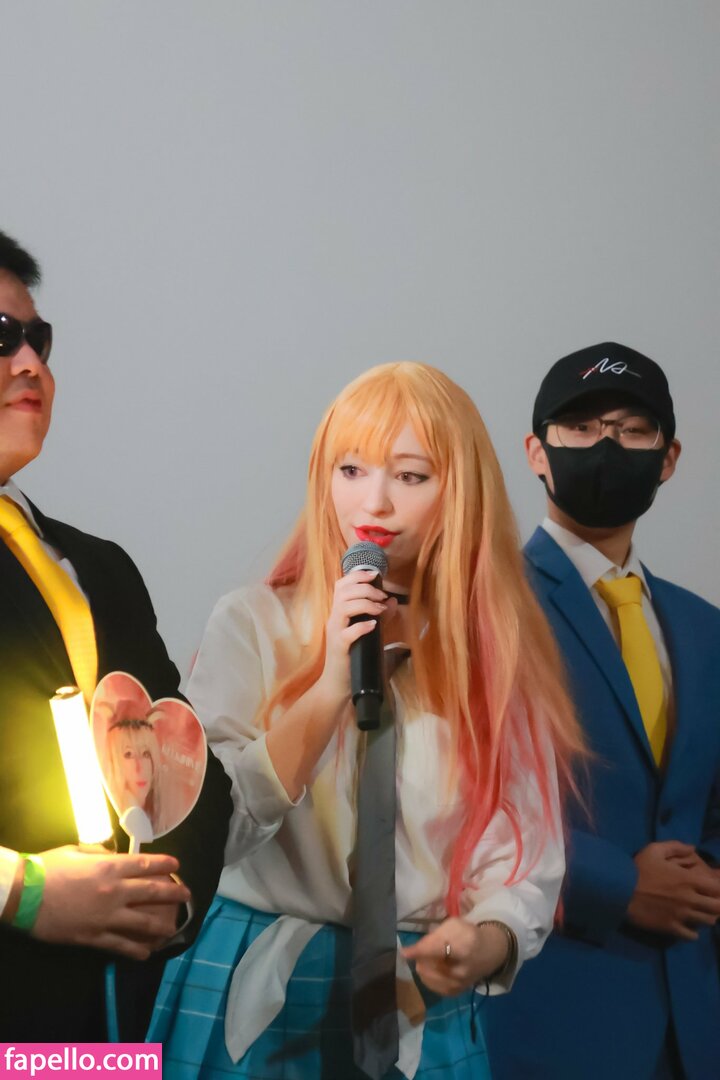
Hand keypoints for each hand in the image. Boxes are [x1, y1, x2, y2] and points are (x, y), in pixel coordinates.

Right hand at [31, 845, 189, 959]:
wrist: (25, 895)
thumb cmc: (48, 868)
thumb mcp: (75, 851)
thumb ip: (98, 852)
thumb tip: (112, 855)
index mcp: (110, 867)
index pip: (145, 864)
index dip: (164, 864)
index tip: (177, 865)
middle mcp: (114, 891)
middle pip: (152, 892)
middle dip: (173, 893)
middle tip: (187, 895)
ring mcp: (106, 916)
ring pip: (142, 923)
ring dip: (162, 926)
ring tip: (173, 928)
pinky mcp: (94, 937)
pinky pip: (120, 945)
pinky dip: (136, 950)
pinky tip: (147, 953)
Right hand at [317, 569, 394, 700]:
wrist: (339, 685)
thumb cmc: (354, 658)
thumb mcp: (372, 634)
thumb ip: (382, 618)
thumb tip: (393, 601)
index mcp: (340, 613)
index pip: (342, 585)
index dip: (357, 575)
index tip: (375, 574)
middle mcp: (335, 619)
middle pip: (343, 591)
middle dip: (365, 588)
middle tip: (382, 595)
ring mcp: (335, 633)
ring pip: (343, 607)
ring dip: (365, 603)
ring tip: (379, 609)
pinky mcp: (338, 648)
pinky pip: (348, 632)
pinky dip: (362, 626)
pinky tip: (373, 626)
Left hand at [401, 917, 509, 996]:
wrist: (489, 953)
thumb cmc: (468, 935)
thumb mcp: (453, 926)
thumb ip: (434, 935)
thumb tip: (414, 948)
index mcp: (464, 946)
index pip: (436, 949)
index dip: (418, 951)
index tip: (404, 952)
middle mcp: (462, 970)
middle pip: (427, 966)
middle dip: (421, 957)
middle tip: (426, 949)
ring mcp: (458, 985)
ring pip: (426, 977)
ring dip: (424, 966)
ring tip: (432, 958)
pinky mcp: (455, 993)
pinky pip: (431, 985)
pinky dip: (428, 976)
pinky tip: (434, 968)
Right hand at [626, 840, 719, 939]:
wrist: (620, 890)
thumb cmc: (638, 868)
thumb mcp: (654, 849)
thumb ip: (676, 847)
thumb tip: (693, 848)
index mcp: (688, 879)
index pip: (717, 887)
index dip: (719, 888)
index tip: (714, 887)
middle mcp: (689, 899)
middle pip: (718, 908)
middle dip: (719, 904)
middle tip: (711, 901)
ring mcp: (681, 915)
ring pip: (708, 922)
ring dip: (707, 917)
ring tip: (700, 913)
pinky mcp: (671, 928)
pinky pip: (692, 935)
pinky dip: (693, 932)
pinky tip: (688, 926)